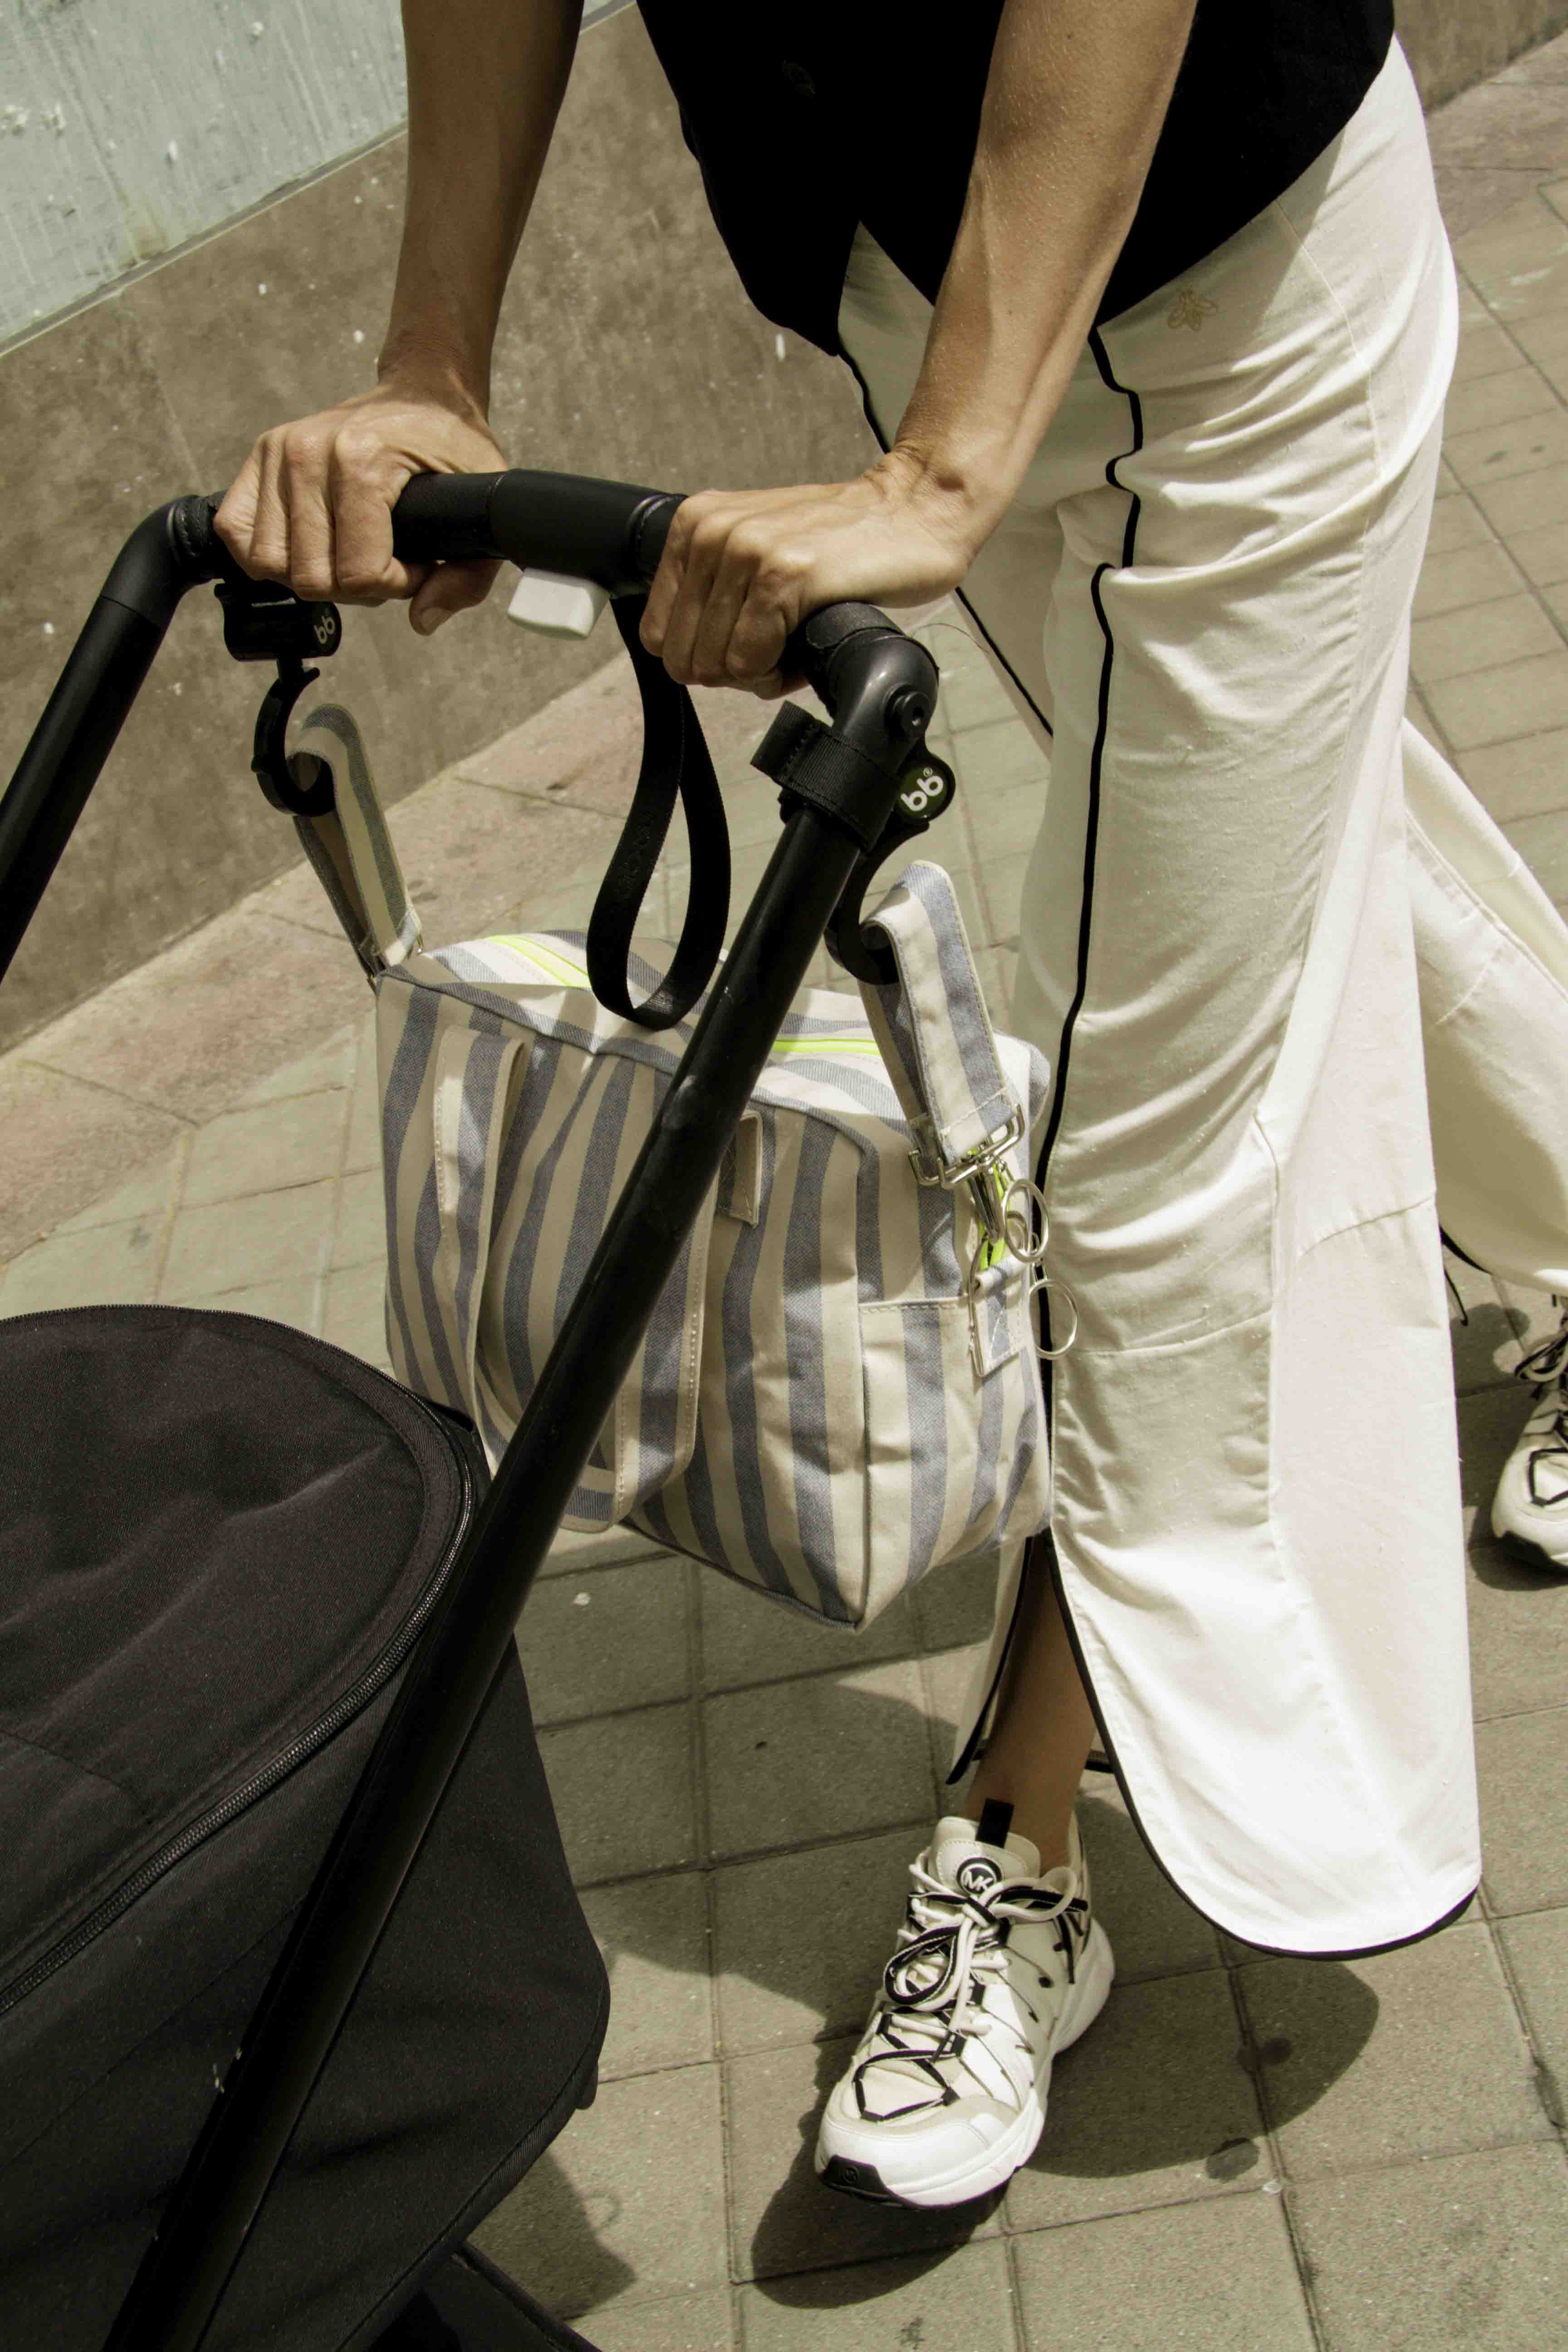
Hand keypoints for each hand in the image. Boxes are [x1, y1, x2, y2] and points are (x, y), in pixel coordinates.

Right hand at [214, 376, 507, 634]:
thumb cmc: (449, 445)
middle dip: (354, 587)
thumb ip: (466, 575)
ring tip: (347, 552)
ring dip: (311, 574)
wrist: (421, 395)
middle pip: (311, 578)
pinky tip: (305, 548)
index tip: (414, 564)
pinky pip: (236, 533)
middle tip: (382, 560)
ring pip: (270, 565)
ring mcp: (278, 452)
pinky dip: (266, 555)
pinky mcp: (260, 457)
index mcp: (361, 461)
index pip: (358, 573)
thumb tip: (423, 619)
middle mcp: (308, 453)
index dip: (393, 585)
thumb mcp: (481, 505)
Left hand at [637, 452, 980, 698]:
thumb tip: (697, 661)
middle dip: (732, 671)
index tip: (750, 641)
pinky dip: (780, 673)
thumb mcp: (758, 550)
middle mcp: (710, 533)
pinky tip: (807, 647)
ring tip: (796, 642)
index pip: (659, 635)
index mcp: (694, 525)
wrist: (916, 509)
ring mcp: (745, 551)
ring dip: (761, 673)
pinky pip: (750, 663)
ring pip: (716, 666)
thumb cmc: (845, 541)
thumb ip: (717, 592)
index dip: (707, 656)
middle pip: (684, 658)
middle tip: (778, 648)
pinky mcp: (782, 575)